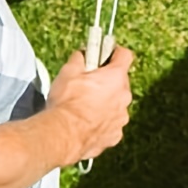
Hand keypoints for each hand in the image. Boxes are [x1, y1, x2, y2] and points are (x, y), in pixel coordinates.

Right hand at [48, 47, 134, 162]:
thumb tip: (82, 54)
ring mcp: (121, 117)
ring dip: (104, 104)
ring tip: (83, 107)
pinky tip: (85, 124)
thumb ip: (79, 59)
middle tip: (87, 84)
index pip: (124, 55)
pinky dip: (101, 123)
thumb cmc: (66, 103)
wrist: (63, 135)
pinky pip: (110, 125)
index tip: (106, 52)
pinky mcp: (115, 135)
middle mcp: (124, 96)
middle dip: (106, 82)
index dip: (114, 52)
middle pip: (120, 82)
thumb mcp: (68, 72)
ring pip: (116, 105)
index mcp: (116, 77)